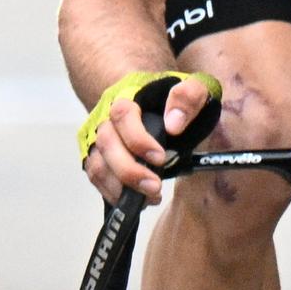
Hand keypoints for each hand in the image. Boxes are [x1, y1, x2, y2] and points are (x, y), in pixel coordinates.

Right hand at [83, 75, 220, 205]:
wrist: (158, 104)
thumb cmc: (176, 100)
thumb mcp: (193, 89)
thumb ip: (189, 96)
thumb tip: (173, 124)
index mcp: (128, 97)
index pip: (122, 115)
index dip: (138, 139)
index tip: (159, 157)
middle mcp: (107, 117)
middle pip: (105, 143)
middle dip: (129, 170)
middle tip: (156, 187)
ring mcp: (99, 140)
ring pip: (97, 165)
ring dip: (120, 187)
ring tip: (151, 197)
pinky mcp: (99, 159)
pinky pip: (97, 179)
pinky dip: (114, 194)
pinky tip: (139, 201)